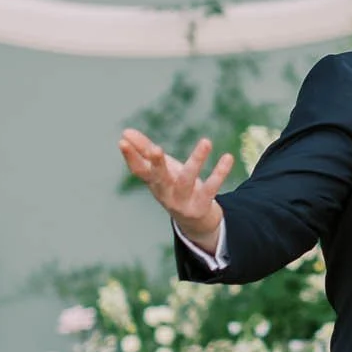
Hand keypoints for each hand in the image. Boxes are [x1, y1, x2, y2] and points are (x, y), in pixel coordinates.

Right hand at [119, 128, 232, 249]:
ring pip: (188, 180)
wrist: (194, 220)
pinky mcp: (201, 206)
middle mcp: (165, 193)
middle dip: (157, 164)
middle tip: (156, 149)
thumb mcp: (160, 169)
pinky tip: (228, 157)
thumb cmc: (173, 185)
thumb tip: (125, 131)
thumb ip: (145, 150)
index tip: (122, 141)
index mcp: (153, 182)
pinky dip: (220, 173)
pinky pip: (211, 188)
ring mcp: (183, 201)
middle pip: (159, 177)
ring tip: (206, 141)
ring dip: (197, 161)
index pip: (138, 169)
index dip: (130, 156)